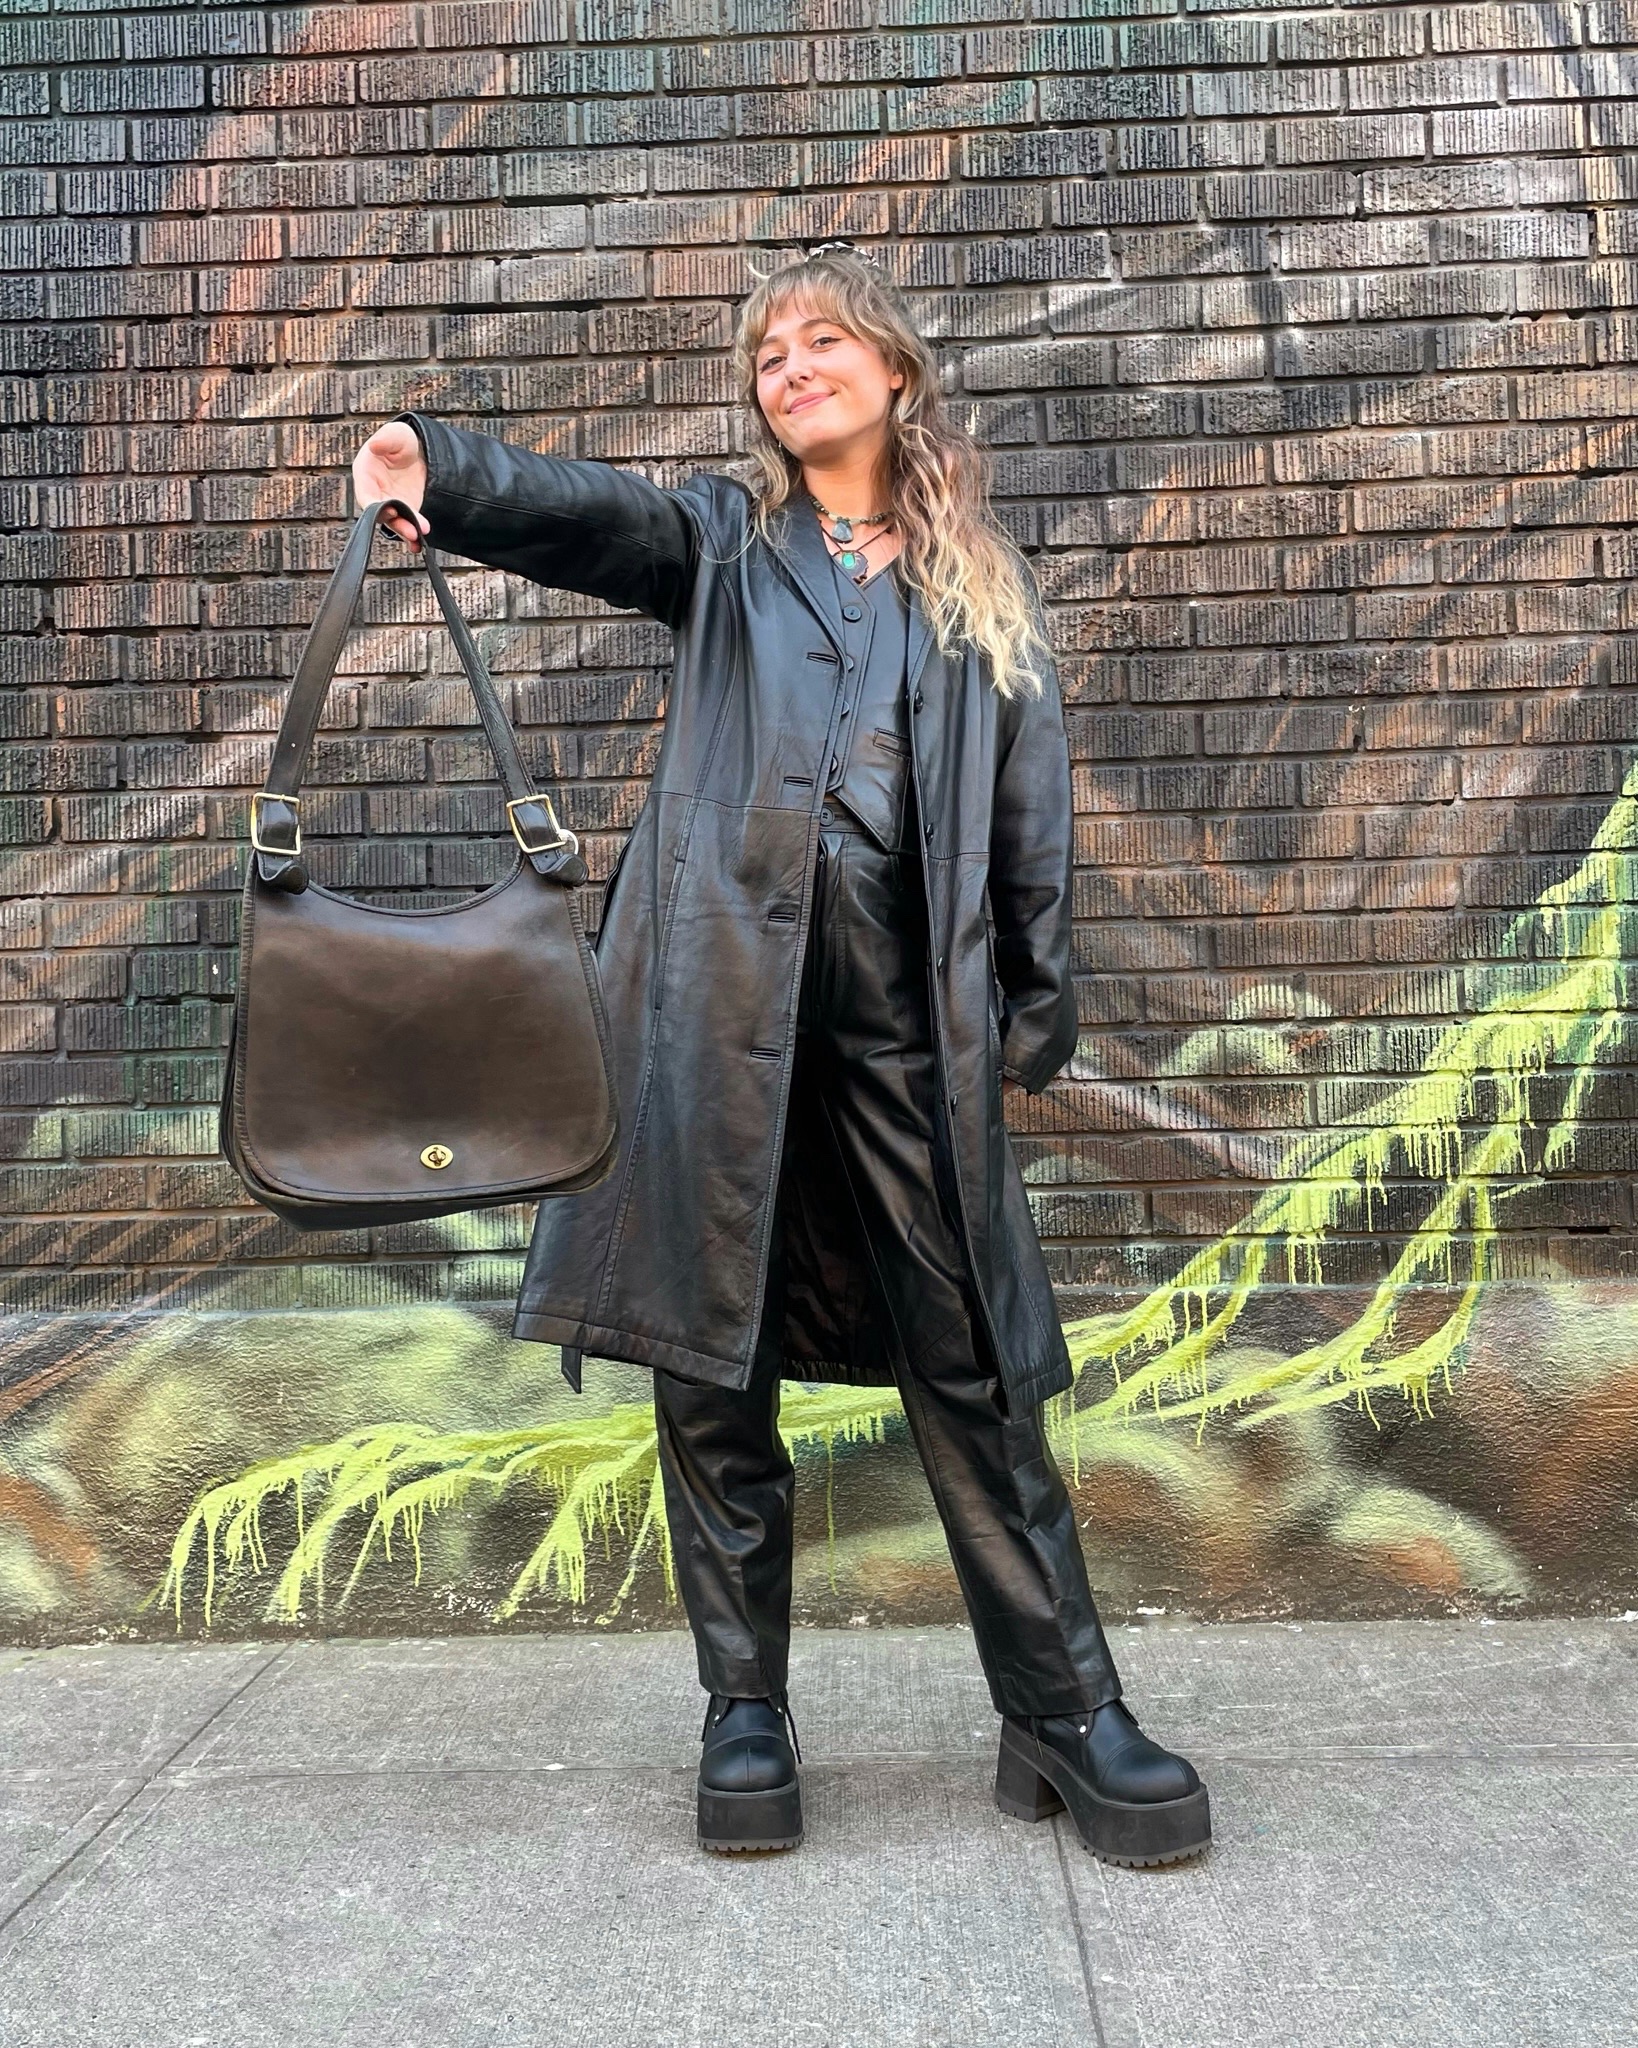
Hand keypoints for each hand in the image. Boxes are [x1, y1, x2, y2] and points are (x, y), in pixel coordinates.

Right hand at [351, 422, 429, 547]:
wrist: (419, 452)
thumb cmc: (401, 441)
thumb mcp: (396, 435)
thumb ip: (387, 439)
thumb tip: (375, 445)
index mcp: (365, 473)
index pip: (366, 493)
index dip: (374, 505)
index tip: (389, 510)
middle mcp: (375, 492)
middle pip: (380, 513)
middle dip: (396, 522)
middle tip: (412, 530)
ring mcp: (390, 503)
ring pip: (394, 521)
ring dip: (405, 531)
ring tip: (419, 536)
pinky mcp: (405, 511)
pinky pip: (407, 525)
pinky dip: (412, 536)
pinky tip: (419, 545)